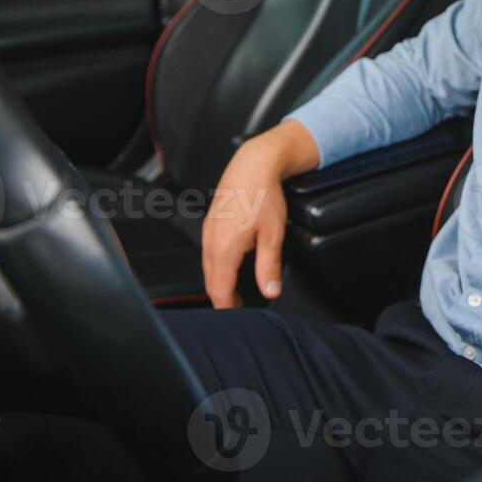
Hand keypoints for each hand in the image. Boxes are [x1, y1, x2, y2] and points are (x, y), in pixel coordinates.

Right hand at [200, 119, 318, 307]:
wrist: (254, 164)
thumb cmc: (263, 195)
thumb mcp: (273, 235)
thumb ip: (268, 266)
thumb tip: (270, 291)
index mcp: (224, 248)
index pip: (219, 290)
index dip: (227, 308)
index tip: (237, 317)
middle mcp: (210, 241)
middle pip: (211, 281)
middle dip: (222, 298)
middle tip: (238, 309)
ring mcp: (208, 231)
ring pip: (208, 267)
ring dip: (219, 282)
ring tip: (235, 293)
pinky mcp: (210, 223)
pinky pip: (209, 252)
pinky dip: (217, 266)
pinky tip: (231, 266)